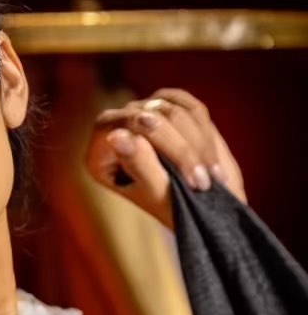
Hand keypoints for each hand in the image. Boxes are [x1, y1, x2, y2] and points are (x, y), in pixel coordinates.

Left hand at [84, 88, 247, 230]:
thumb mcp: (155, 192)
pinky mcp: (165, 106)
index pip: (126, 126)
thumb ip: (138, 163)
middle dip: (184, 149)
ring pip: (172, 106)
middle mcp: (115, 128)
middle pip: (150, 113)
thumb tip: (115, 135)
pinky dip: (204, 132)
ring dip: (199, 143)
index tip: (192, 177)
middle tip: (204, 183)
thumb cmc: (171, 208)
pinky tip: (210, 159)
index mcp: (100, 152)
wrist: (199, 209)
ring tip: (213, 177)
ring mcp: (141, 113)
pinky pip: (189, 105)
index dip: (164, 144)